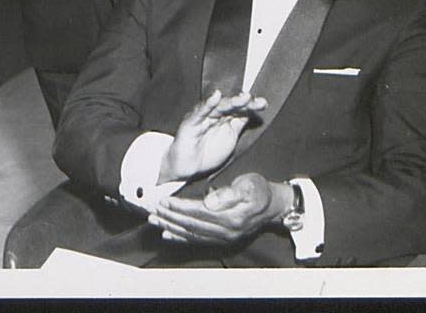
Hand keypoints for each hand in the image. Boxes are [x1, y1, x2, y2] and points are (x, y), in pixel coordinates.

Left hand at [146, 172, 292, 244]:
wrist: (274, 206)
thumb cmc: (260, 190)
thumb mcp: (249, 184)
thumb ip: (230, 193)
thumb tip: (210, 201)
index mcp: (231, 217)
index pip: (199, 212)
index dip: (179, 207)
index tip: (163, 201)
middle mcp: (226, 232)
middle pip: (192, 225)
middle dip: (170, 218)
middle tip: (151, 211)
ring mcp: (225, 238)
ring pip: (192, 234)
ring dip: (171, 228)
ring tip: (154, 221)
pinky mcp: (223, 240)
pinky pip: (198, 240)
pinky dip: (181, 238)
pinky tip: (168, 235)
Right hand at [158, 89, 266, 182]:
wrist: (187, 167)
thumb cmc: (207, 152)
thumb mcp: (229, 138)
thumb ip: (238, 124)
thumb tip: (252, 112)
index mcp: (224, 118)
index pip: (239, 109)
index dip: (250, 105)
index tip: (263, 104)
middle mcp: (214, 115)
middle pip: (230, 105)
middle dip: (243, 102)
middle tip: (254, 99)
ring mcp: (202, 117)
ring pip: (218, 106)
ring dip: (231, 101)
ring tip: (243, 97)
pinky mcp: (191, 122)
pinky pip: (200, 112)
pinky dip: (208, 104)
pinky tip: (216, 96)